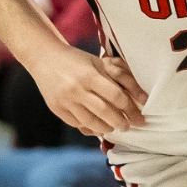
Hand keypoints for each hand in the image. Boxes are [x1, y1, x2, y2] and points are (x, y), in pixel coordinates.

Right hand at [32, 46, 146, 137]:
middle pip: (105, 112)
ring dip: (106, 128)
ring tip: (113, 127)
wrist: (44, 58)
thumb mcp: (99, 63)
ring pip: (91, 122)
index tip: (139, 117)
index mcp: (89, 75)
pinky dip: (90, 127)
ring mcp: (65, 101)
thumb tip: (142, 98)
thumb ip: (121, 78)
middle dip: (121, 122)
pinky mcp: (57, 109)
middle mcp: (77, 89)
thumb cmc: (76, 60)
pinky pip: (78, 124)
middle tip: (128, 126)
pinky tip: (97, 126)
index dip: (131, 109)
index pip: (116, 96)